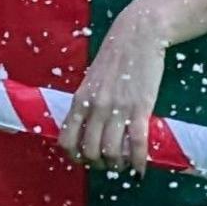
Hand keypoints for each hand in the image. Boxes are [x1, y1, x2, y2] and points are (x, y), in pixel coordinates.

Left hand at [58, 3, 169, 173]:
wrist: (137, 36)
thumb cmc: (114, 57)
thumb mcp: (91, 80)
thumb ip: (87, 102)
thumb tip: (85, 127)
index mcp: (79, 100)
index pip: (66, 139)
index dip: (74, 156)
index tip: (85, 159)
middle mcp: (95, 107)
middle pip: (89, 151)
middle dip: (98, 165)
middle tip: (107, 164)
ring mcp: (117, 109)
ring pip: (111, 152)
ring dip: (118, 166)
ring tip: (124, 165)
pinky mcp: (140, 108)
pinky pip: (137, 144)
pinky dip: (138, 162)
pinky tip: (140, 170)